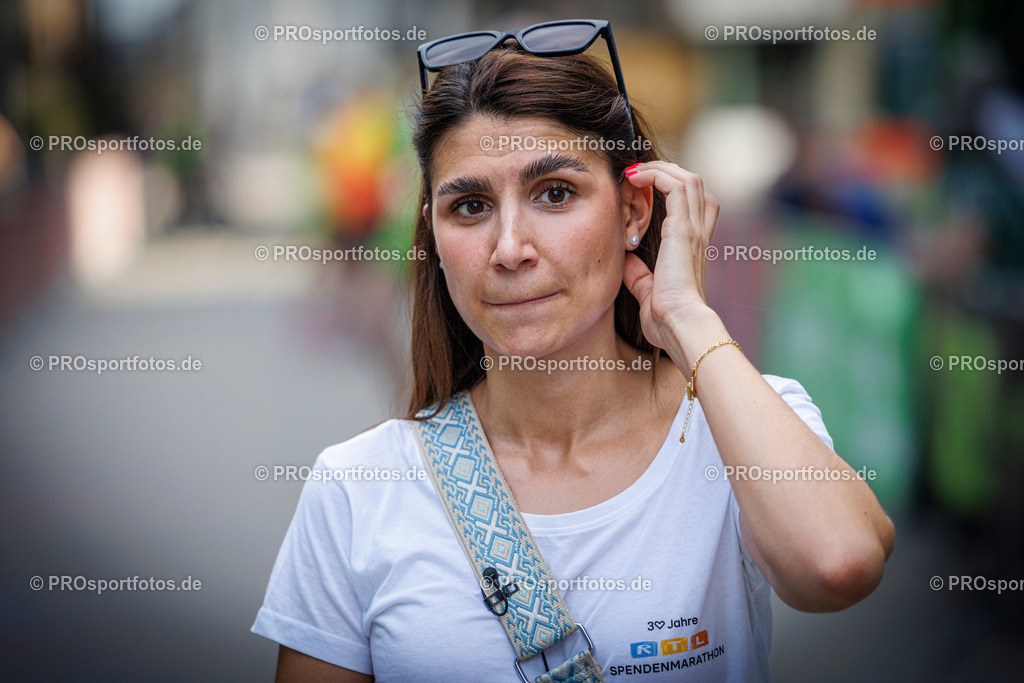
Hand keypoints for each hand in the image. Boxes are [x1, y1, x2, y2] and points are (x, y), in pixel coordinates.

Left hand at [621, 161, 719, 351]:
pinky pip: (675, 186)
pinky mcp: (683, 229)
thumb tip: (625, 263)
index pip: (696, 204)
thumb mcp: (648, 293)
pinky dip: (656, 175)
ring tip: (636, 171)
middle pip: (694, 184)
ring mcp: (693, 229)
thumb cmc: (668, 319)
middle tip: (638, 173)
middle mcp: (698, 234)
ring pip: (688, 179)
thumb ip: (639, 276)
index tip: (646, 187)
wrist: (680, 325)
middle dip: (667, 171)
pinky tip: (635, 179)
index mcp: (693, 247)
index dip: (674, 188)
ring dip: (661, 168)